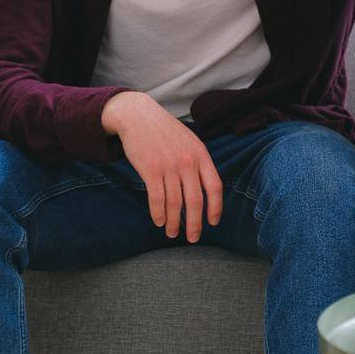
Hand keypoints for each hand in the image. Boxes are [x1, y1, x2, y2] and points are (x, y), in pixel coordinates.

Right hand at [102, 91, 222, 241]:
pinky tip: (158, 222)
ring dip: (174, 222)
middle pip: (195, 200)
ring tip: (172, 233)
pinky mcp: (150, 170)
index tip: (212, 222)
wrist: (138, 116)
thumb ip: (198, 162)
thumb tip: (204, 189)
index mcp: (201, 154)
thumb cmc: (165, 131)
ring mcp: (169, 166)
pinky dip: (158, 214)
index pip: (214, 186)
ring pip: (175, 203)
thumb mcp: (189, 141)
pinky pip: (157, 199)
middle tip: (192, 238)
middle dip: (195, 223)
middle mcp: (187, 161)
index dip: (215, 207)